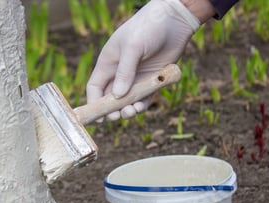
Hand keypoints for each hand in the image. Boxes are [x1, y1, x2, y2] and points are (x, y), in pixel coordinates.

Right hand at [86, 0, 200, 120]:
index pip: (95, 87)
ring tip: (132, 111)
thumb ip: (124, 72)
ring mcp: (136, 77)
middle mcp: (119, 72)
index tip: (98, 116)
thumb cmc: (148, 27)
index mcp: (108, 62)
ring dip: (127, 109)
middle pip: (110, 98)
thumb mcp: (133, 47)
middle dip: (111, 110)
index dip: (94, 102)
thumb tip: (117, 96)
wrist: (175, 20)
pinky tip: (141, 106)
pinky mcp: (151, 80)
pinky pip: (143, 98)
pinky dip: (141, 105)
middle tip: (117, 116)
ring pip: (127, 101)